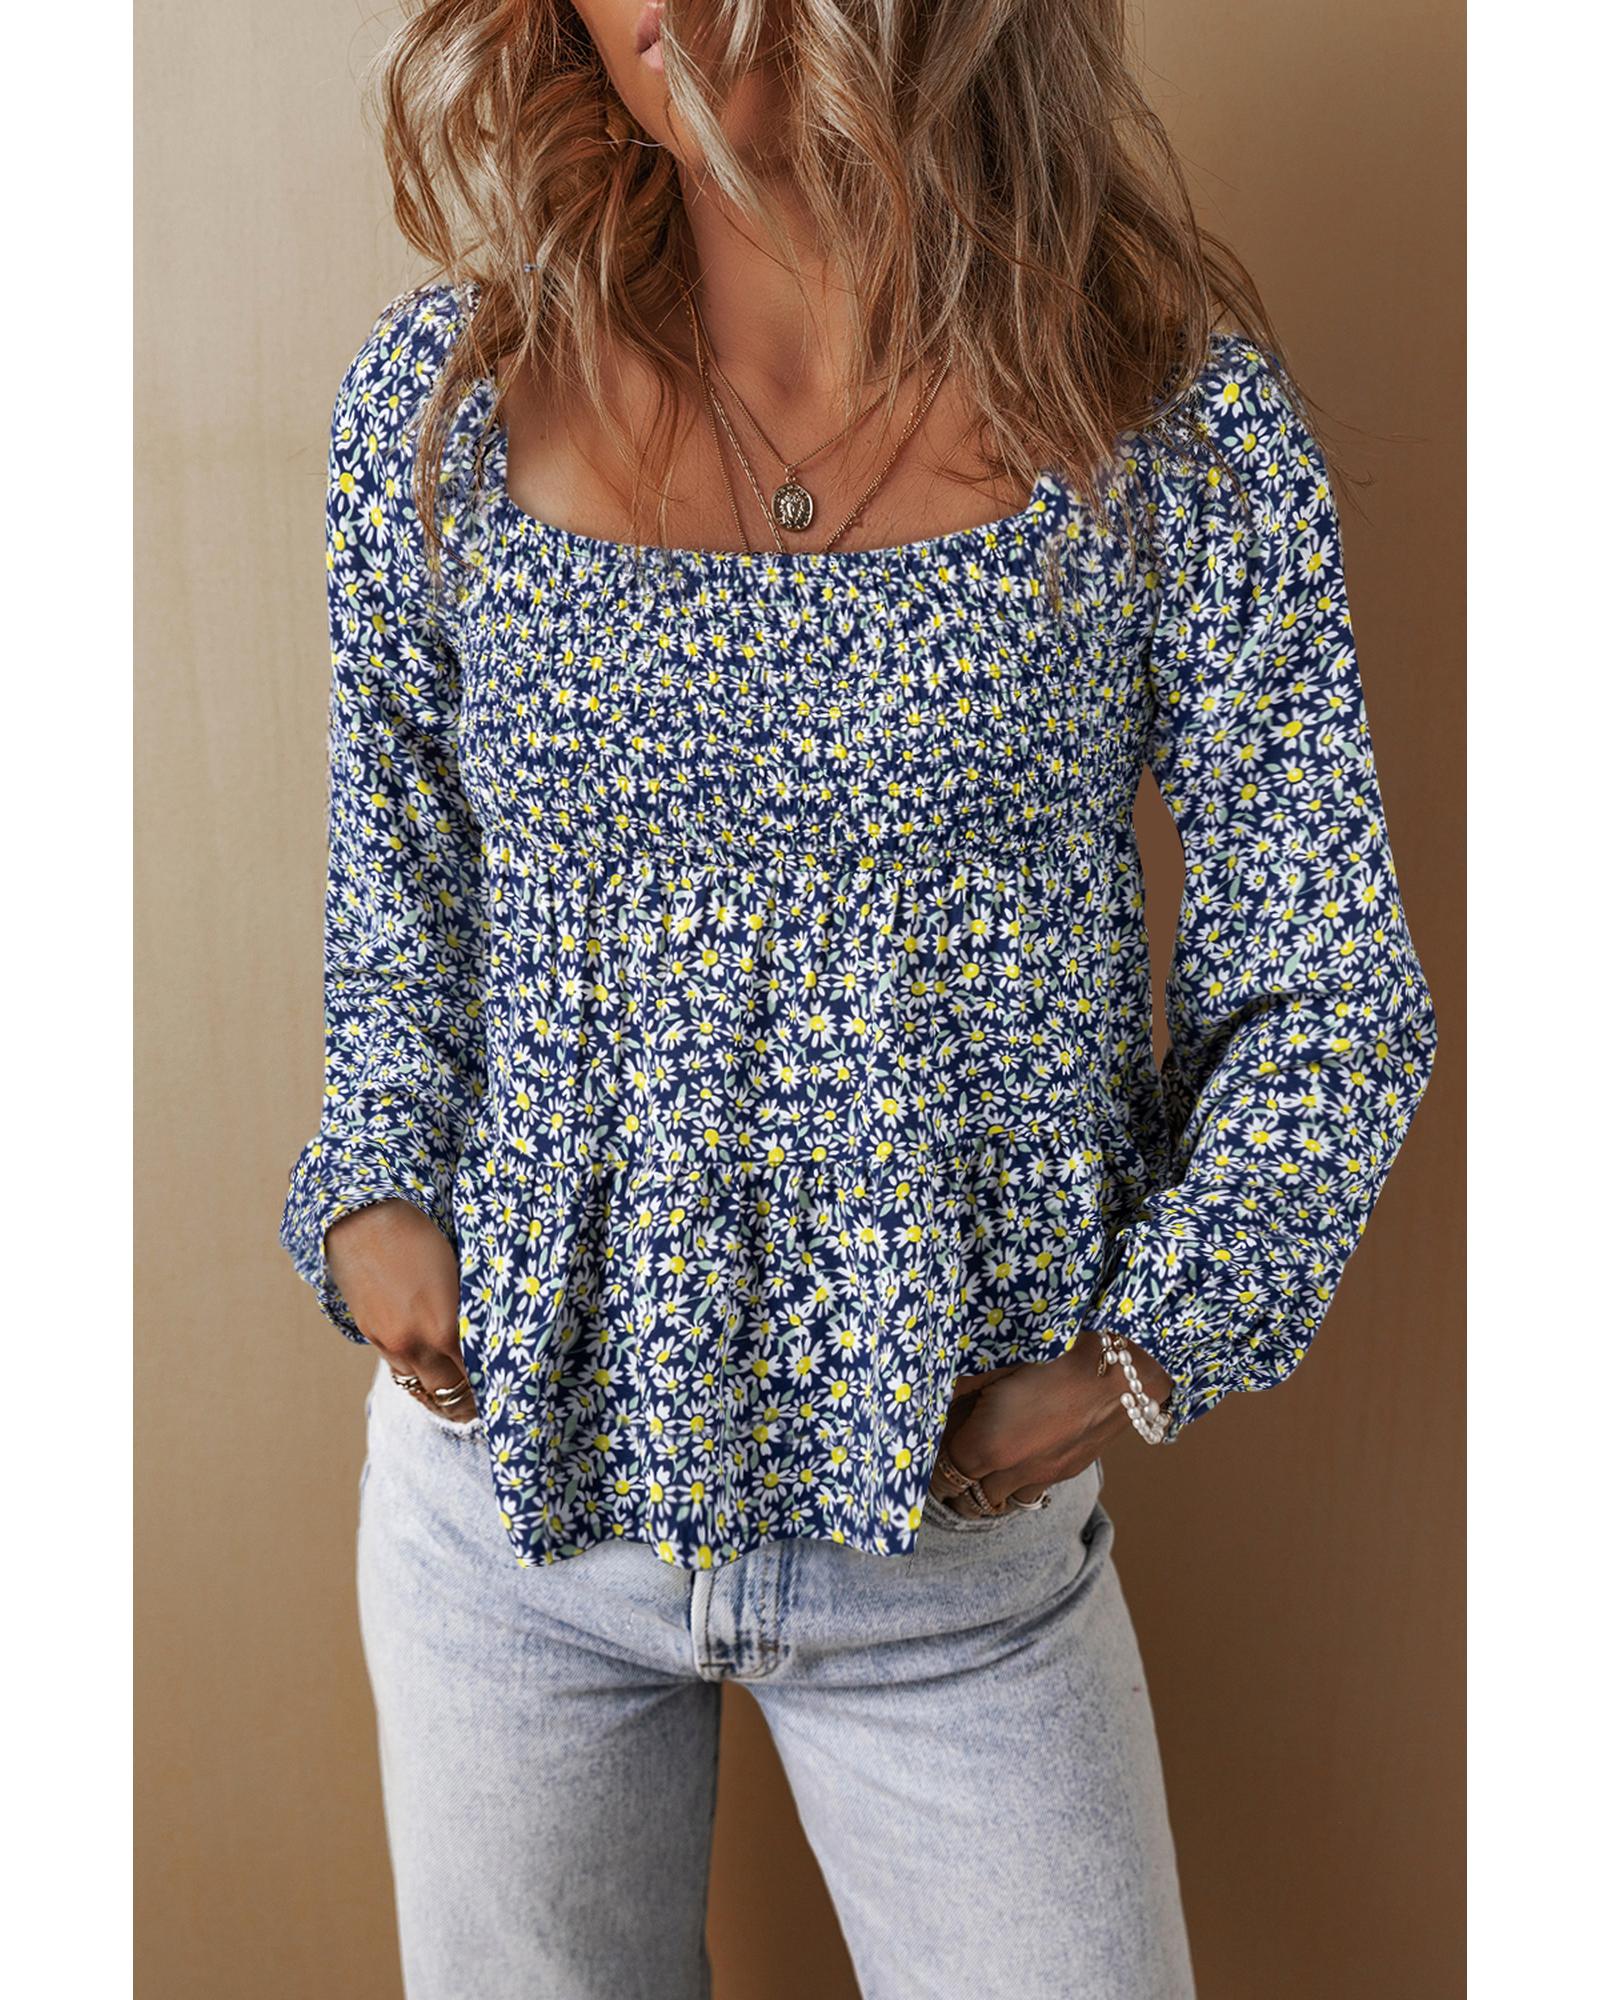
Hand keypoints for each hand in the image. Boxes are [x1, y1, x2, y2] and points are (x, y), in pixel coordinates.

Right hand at [324, 1199, 479, 1421]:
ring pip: (422, 1391)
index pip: (479, 1379)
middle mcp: (416, 1345)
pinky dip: (420, 1381)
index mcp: (445, 1328)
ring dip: (444, 1398)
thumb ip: (476, 1307)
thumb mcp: (462, 1270)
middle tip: (493, 1401)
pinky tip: (434, 1376)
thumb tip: (498, 1329)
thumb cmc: (423, 1231)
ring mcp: (390, 1345)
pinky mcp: (372, 1337)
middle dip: (473, 1403)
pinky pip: (402, 1374)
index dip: (497, 1390)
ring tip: (464, 1400)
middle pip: (451, 1396)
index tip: (512, 1391)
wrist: (363, 1217)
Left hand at [928, 1332, 1173, 1516]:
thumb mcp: (992, 1360)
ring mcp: (1045, 1474)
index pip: (942, 1476)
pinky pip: (1030, 1493)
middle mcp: (1015, 1471)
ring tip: (971, 1468)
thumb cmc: (1054, 1351)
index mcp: (988, 1446)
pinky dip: (1010, 1487)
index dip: (926, 1467)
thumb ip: (956, 1385)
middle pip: (967, 1502)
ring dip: (980, 1493)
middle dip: (949, 1487)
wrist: (1123, 1362)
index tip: (919, 1451)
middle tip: (939, 1461)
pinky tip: (1010, 1461)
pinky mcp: (1070, 1470)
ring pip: (999, 1505)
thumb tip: (928, 1396)